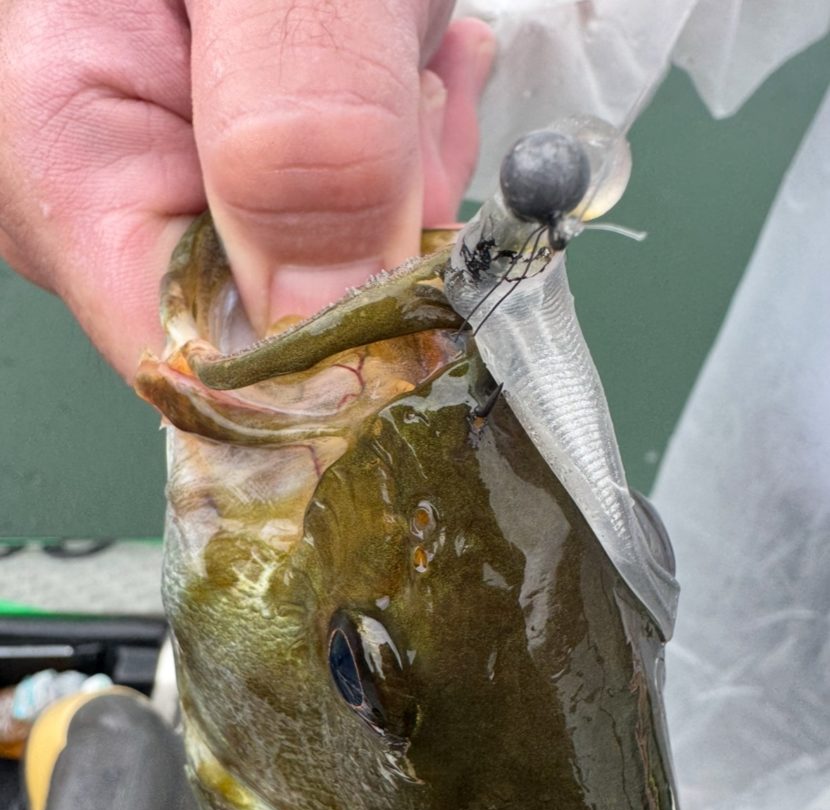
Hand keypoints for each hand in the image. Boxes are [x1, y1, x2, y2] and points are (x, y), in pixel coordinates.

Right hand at [0, 0, 492, 380]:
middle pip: (278, 326)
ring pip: (321, 273)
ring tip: (409, 57)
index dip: (331, 359)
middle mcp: (102, 201)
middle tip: (419, 101)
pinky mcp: (222, 164)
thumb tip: (322, 335)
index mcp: (66, 160)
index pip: (203, 370)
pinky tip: (402, 68)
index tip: (421, 260)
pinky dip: (394, 153)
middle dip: (382, 241)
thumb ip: (302, 134)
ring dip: (399, 180)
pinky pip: (331, 216)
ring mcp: (163, 183)